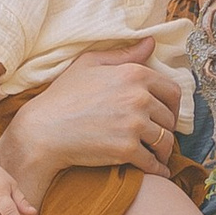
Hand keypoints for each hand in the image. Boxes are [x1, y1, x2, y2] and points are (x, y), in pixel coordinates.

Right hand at [1, 38, 179, 186]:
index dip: (173, 107)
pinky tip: (156, 171)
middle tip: (159, 137)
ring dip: (164, 151)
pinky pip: (153, 162)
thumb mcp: (89, 64)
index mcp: (134, 74)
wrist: (42, 131)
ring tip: (158, 155)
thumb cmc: (63, 96)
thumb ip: (124, 54)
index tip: (166, 116)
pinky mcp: (126, 149)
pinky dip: (157, 169)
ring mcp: (133, 124)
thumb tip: (151, 43)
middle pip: (169, 118)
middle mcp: (138, 97)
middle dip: (166, 129)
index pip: (172, 92)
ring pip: (165, 141)